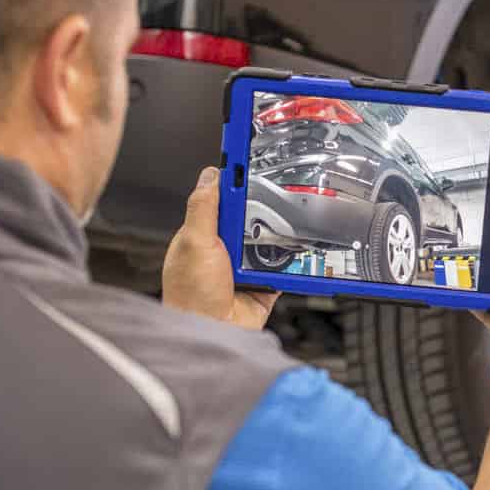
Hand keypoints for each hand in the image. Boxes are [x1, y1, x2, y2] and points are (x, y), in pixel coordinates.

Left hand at [163, 167, 278, 330]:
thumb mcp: (194, 243)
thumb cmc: (191, 297)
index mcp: (203, 232)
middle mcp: (224, 247)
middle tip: (280, 192)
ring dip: (280, 234)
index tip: (252, 152)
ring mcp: (245, 265)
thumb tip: (212, 173)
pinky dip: (293, 260)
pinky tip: (298, 252)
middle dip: (265, 205)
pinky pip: (286, 265)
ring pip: (271, 237)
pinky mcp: (265, 283)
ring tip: (292, 224)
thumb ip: (203, 207)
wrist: (213, 337)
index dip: (237, 175)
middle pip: (252, 212)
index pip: (222, 194)